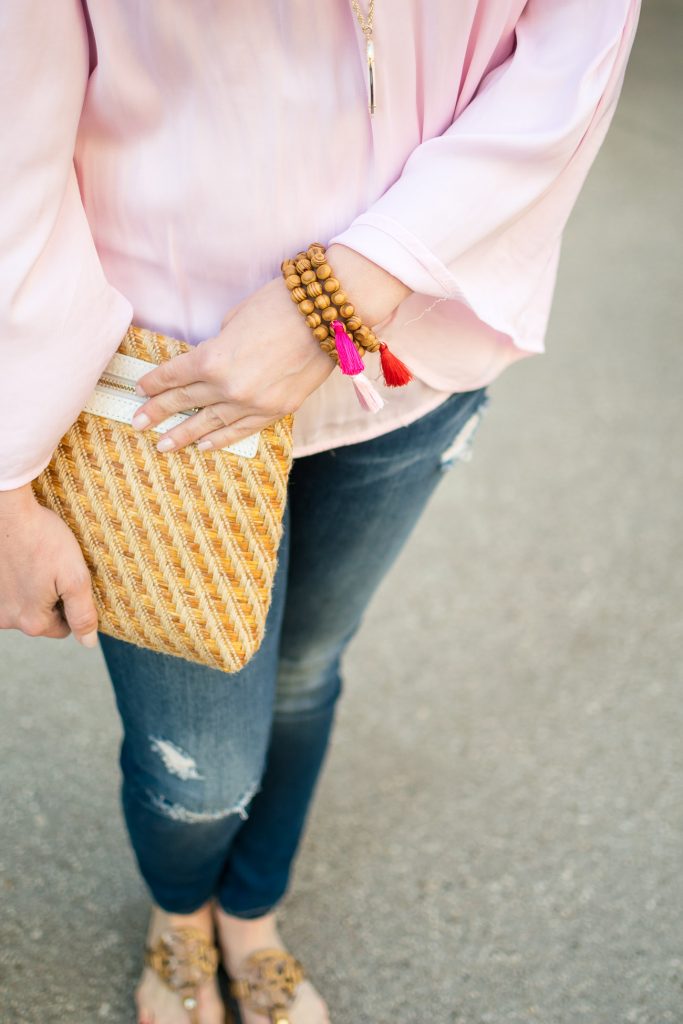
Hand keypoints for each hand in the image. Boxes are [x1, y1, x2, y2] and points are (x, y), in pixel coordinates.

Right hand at [0, 484, 98, 646]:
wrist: (7, 511)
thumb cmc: (43, 539)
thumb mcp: (75, 577)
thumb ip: (83, 614)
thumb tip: (88, 643)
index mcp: (32, 622)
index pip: (63, 629)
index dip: (72, 607)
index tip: (70, 582)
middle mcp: (6, 619)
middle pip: (40, 618)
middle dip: (51, 599)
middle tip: (54, 568)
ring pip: (22, 605)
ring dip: (32, 590)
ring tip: (37, 562)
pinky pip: (7, 593)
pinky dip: (15, 581)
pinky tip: (21, 561)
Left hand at [131, 244, 411, 451]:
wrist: (330, 316)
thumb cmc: (280, 305)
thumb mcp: (235, 318)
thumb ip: (218, 346)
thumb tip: (211, 364)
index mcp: (212, 359)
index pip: (173, 375)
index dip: (154, 383)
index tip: (140, 389)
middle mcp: (228, 388)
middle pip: (185, 401)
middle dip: (158, 412)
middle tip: (137, 423)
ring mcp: (253, 404)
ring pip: (210, 423)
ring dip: (184, 434)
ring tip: (163, 445)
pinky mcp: (276, 411)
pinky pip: (242, 430)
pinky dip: (221, 438)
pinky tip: (204, 445)